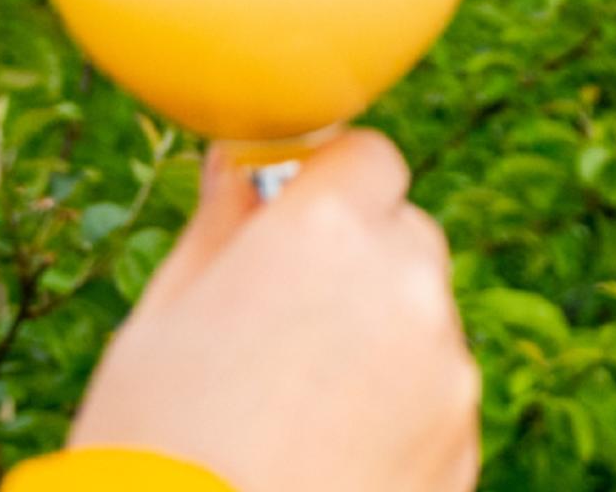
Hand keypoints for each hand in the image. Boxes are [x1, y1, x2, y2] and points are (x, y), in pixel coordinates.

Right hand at [66, 130, 480, 491]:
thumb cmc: (152, 440)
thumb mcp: (162, 320)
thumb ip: (222, 227)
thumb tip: (241, 163)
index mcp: (325, 232)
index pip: (368, 157)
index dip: (329, 188)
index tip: (292, 223)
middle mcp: (404, 283)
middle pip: (405, 238)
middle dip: (359, 264)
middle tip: (284, 327)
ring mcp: (445, 368)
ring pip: (423, 324)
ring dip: (379, 344)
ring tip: (295, 414)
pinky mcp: (463, 441)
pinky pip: (436, 400)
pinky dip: (397, 415)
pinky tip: (327, 458)